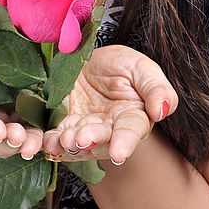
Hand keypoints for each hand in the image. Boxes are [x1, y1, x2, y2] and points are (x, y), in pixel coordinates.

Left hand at [43, 45, 177, 164]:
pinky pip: (55, 137)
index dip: (125, 142)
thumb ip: (156, 89)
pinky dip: (51, 142)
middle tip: (82, 138)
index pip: (131, 131)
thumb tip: (161, 111)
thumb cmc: (120, 65)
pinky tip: (46, 142)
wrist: (88, 57)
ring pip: (77, 144)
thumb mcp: (142, 68)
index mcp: (132, 117)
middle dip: (91, 141)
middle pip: (101, 141)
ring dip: (69, 144)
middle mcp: (108, 129)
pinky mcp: (62, 124)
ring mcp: (84, 129)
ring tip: (64, 139)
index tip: (119, 152)